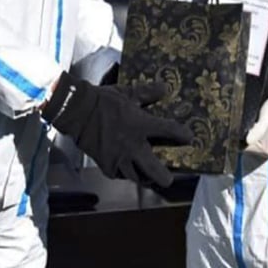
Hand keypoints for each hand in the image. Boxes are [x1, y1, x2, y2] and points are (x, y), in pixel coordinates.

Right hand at [42, 72, 192, 187]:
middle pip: (154, 169)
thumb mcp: (128, 92)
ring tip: (149, 178)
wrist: (77, 111)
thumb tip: (165, 88)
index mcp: (140, 125)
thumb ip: (148, 92)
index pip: (169, 131)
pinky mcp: (105, 164)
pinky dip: (124, 174)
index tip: (189, 138)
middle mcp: (132, 145)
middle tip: (169, 179)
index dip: (182, 135)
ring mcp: (119, 157)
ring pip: (136, 177)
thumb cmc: (104, 101)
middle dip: (164, 177)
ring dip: (144, 178)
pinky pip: (118, 174)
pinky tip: (127, 171)